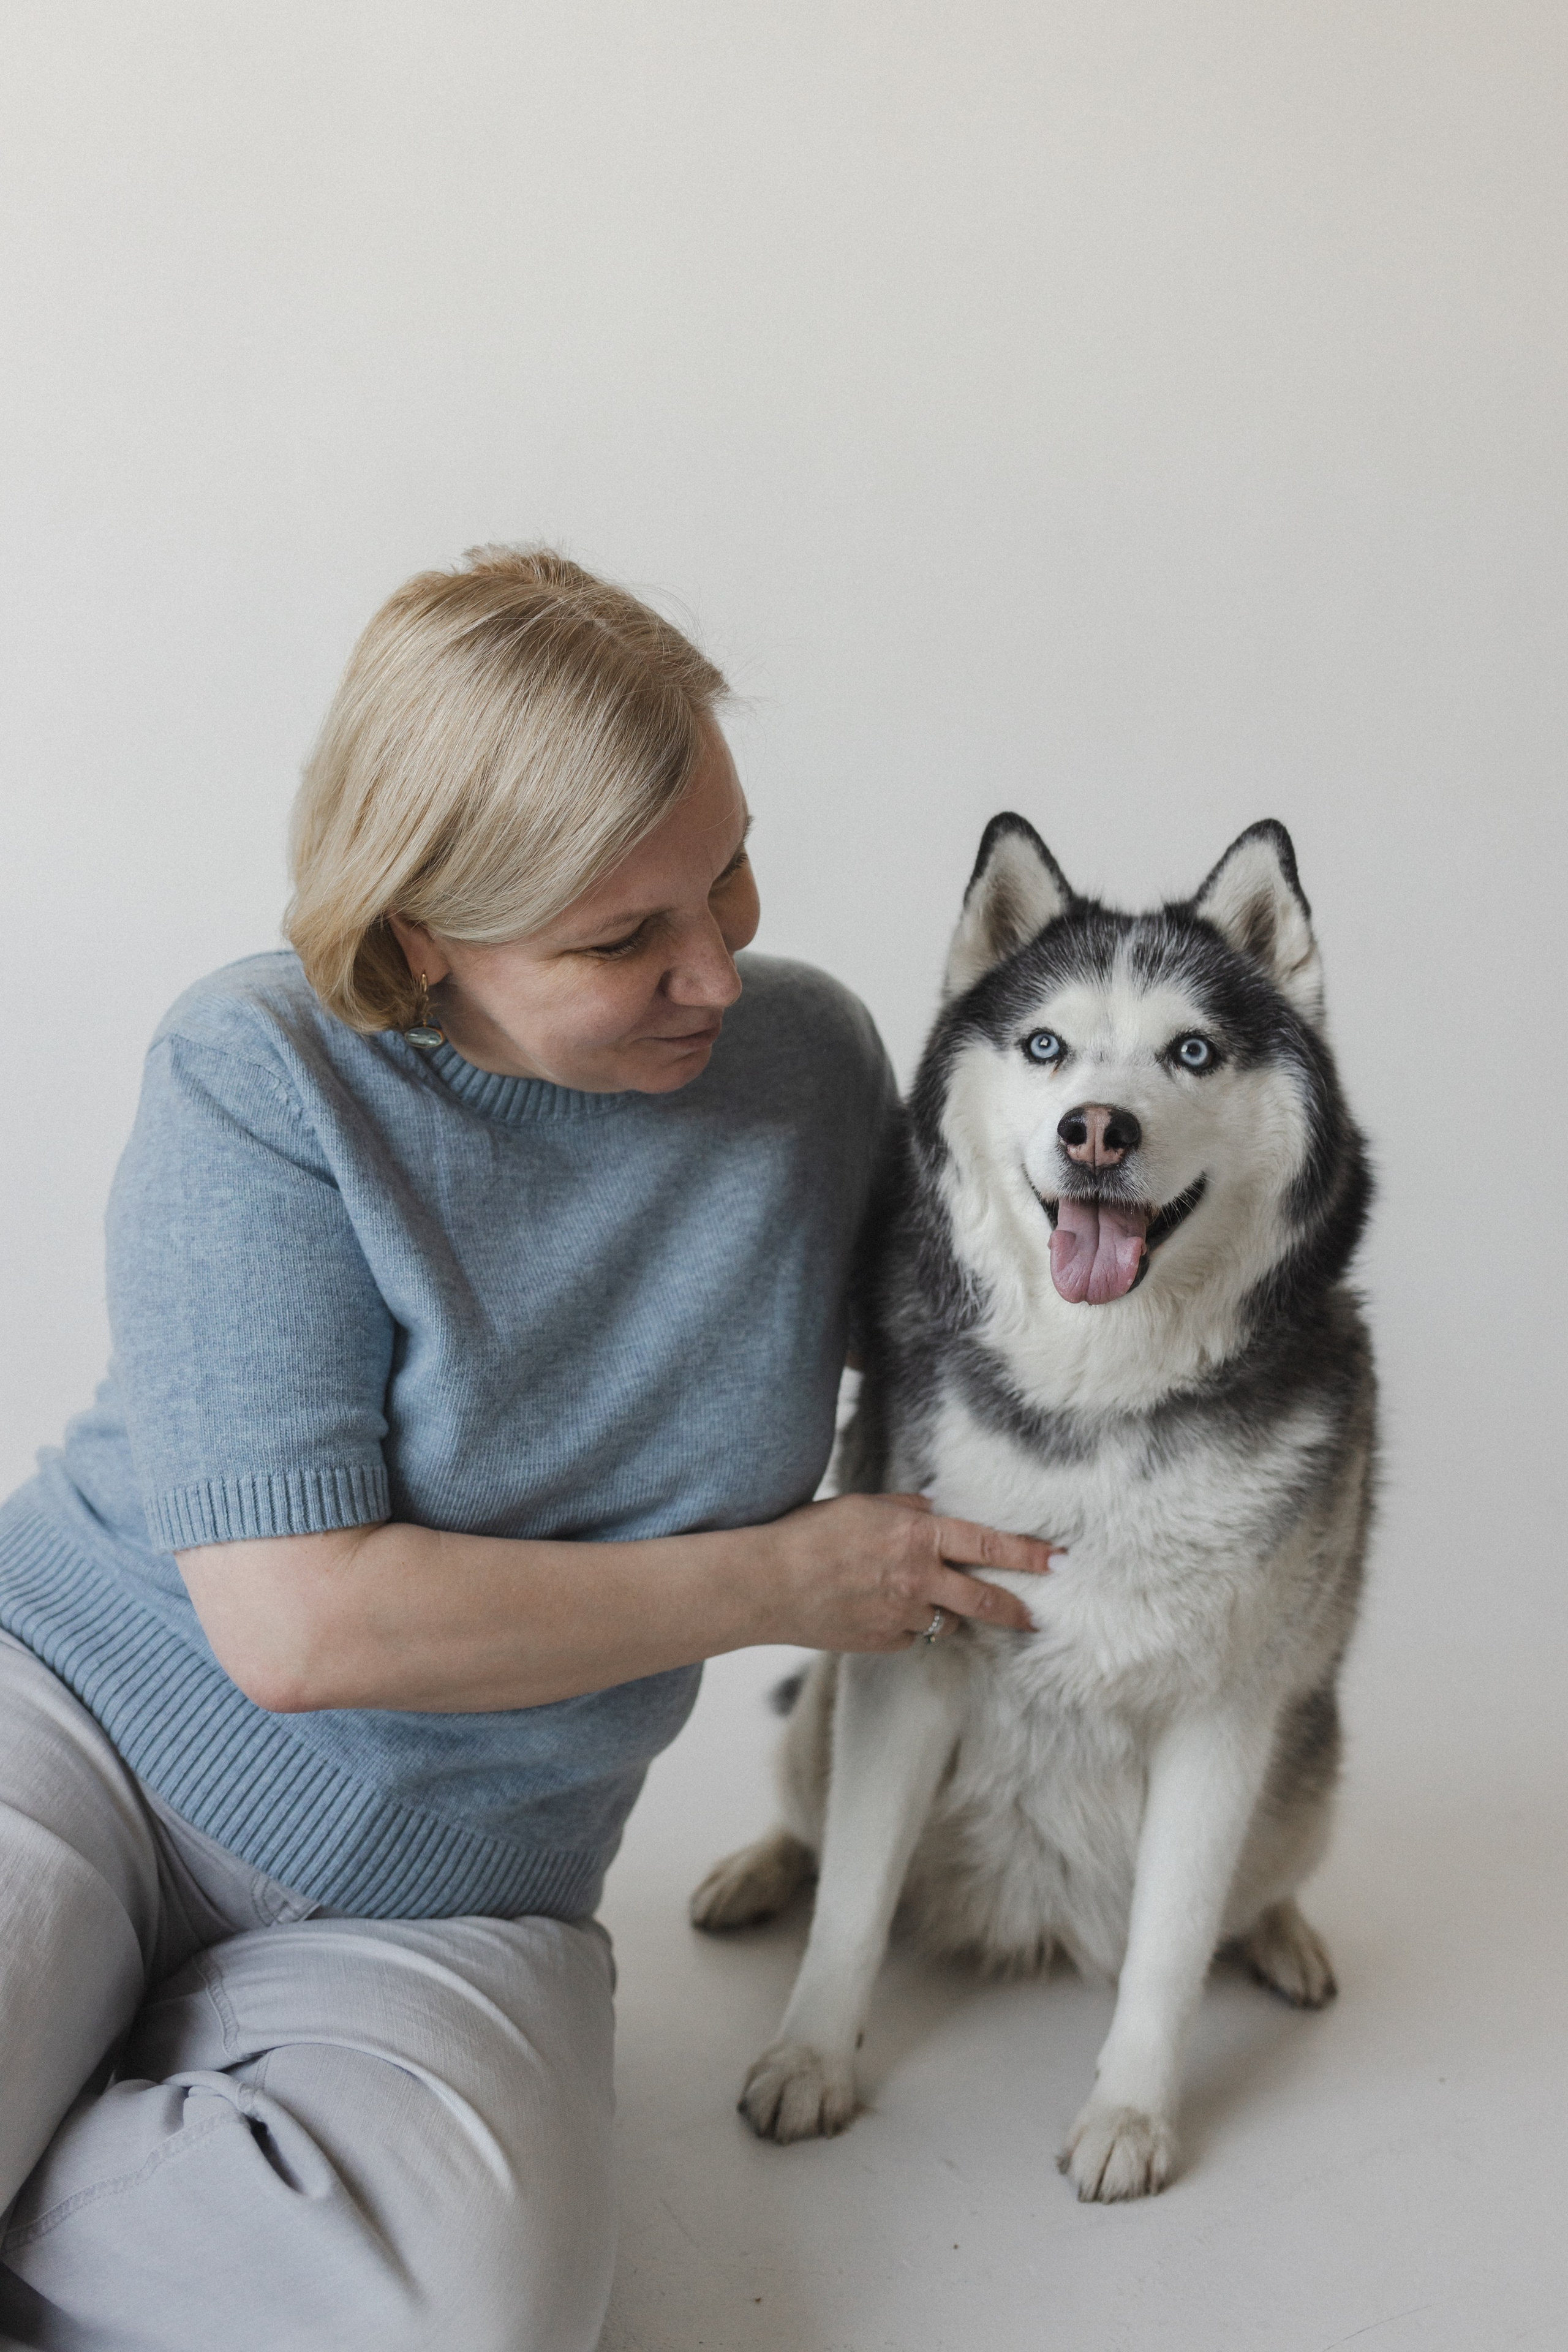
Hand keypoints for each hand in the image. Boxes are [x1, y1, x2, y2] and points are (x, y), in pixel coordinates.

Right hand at [760, 1492, 1059, 1652]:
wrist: (767, 1584)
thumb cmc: (809, 1535)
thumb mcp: (861, 1506)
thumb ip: (904, 1511)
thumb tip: (931, 1512)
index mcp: (916, 1536)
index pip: (986, 1544)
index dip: (1027, 1554)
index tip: (1057, 1560)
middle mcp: (918, 1578)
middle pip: (983, 1599)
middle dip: (1015, 1608)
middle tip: (1035, 1615)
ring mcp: (902, 1615)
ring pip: (946, 1620)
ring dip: (946, 1611)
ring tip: (920, 1597)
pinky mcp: (883, 1642)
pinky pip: (910, 1635)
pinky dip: (906, 1625)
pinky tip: (877, 1610)